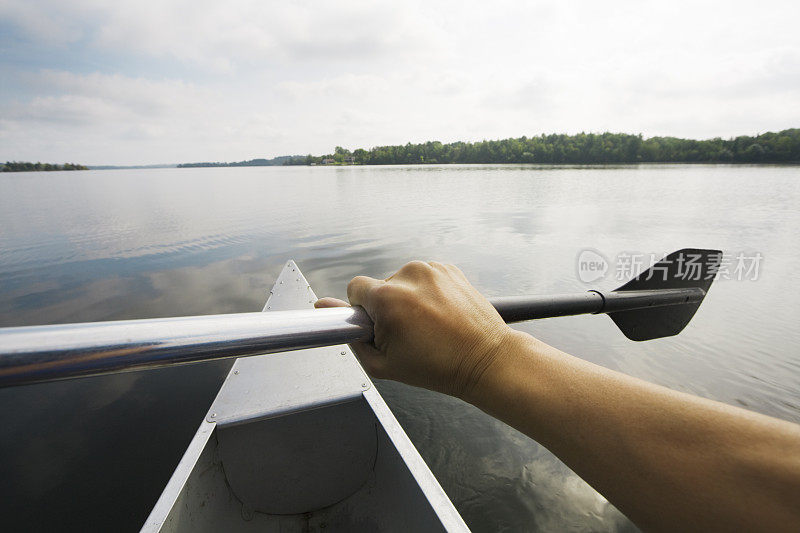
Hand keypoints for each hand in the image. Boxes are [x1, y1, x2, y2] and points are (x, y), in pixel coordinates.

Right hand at [315, 261, 517, 397]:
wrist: (484, 359)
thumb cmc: (436, 366)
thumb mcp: (381, 363)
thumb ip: (348, 335)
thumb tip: (323, 307)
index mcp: (388, 298)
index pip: (355, 288)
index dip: (362, 310)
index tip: (376, 325)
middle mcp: (409, 275)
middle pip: (380, 286)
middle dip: (386, 307)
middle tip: (406, 334)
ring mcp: (432, 269)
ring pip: (402, 281)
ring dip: (408, 299)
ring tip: (427, 326)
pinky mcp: (448, 268)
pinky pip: (424, 277)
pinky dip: (427, 293)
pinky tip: (439, 315)